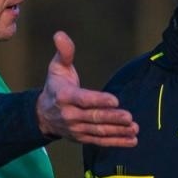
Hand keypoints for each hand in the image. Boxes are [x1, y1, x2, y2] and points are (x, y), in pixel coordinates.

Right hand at [35, 31, 137, 146]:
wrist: (42, 115)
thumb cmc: (55, 87)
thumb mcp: (56, 68)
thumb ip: (63, 53)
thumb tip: (60, 34)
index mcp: (64, 97)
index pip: (83, 99)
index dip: (99, 100)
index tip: (115, 100)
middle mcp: (69, 115)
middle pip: (94, 117)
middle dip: (112, 118)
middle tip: (129, 117)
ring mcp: (76, 129)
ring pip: (99, 131)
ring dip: (118, 131)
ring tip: (134, 128)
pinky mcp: (82, 138)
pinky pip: (101, 142)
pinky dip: (117, 142)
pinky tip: (132, 141)